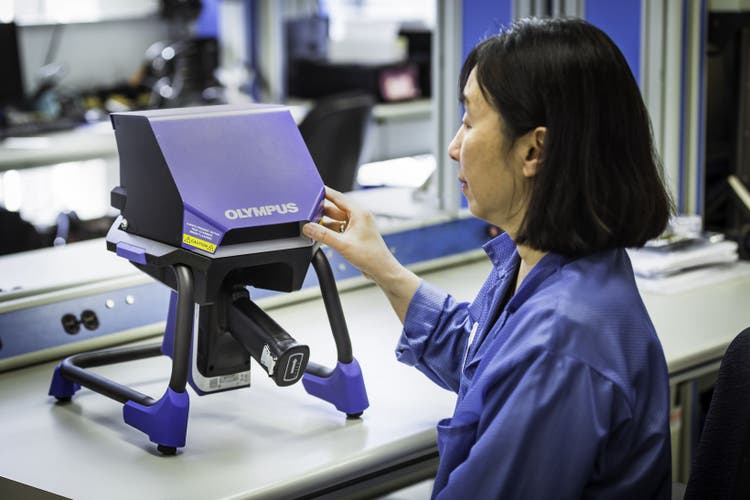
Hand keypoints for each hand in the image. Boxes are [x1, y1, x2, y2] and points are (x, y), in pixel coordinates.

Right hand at [302, 187, 419, 321]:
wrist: (382, 270)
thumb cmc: (371, 256)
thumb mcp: (343, 245)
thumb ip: (323, 235)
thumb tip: (308, 228)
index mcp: (359, 213)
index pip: (338, 196)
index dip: (324, 192)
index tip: (313, 190)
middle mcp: (359, 216)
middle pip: (335, 207)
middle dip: (321, 209)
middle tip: (307, 211)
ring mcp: (357, 225)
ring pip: (336, 218)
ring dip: (325, 221)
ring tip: (312, 224)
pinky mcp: (355, 234)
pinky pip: (339, 227)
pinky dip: (330, 229)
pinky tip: (321, 234)